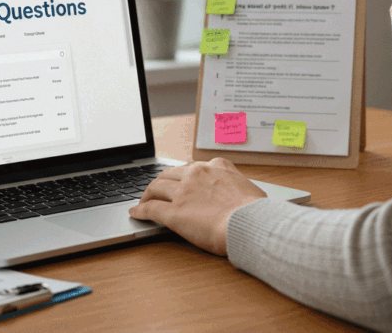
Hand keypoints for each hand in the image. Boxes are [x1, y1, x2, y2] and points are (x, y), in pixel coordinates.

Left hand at [128, 158, 266, 255]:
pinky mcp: (174, 213)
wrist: (250, 224)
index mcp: (216, 167)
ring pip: (156, 188)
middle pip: (169, 174)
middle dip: (160, 182)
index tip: (178, 181)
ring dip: (147, 194)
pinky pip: (151, 209)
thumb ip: (236, 186)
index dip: (181, 175)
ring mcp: (183, 192)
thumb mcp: (250, 188)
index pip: (191, 167)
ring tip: (143, 201)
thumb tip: (238, 193)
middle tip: (156, 191)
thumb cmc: (256, 212)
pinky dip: (140, 210)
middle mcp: (196, 174)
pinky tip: (136, 213)